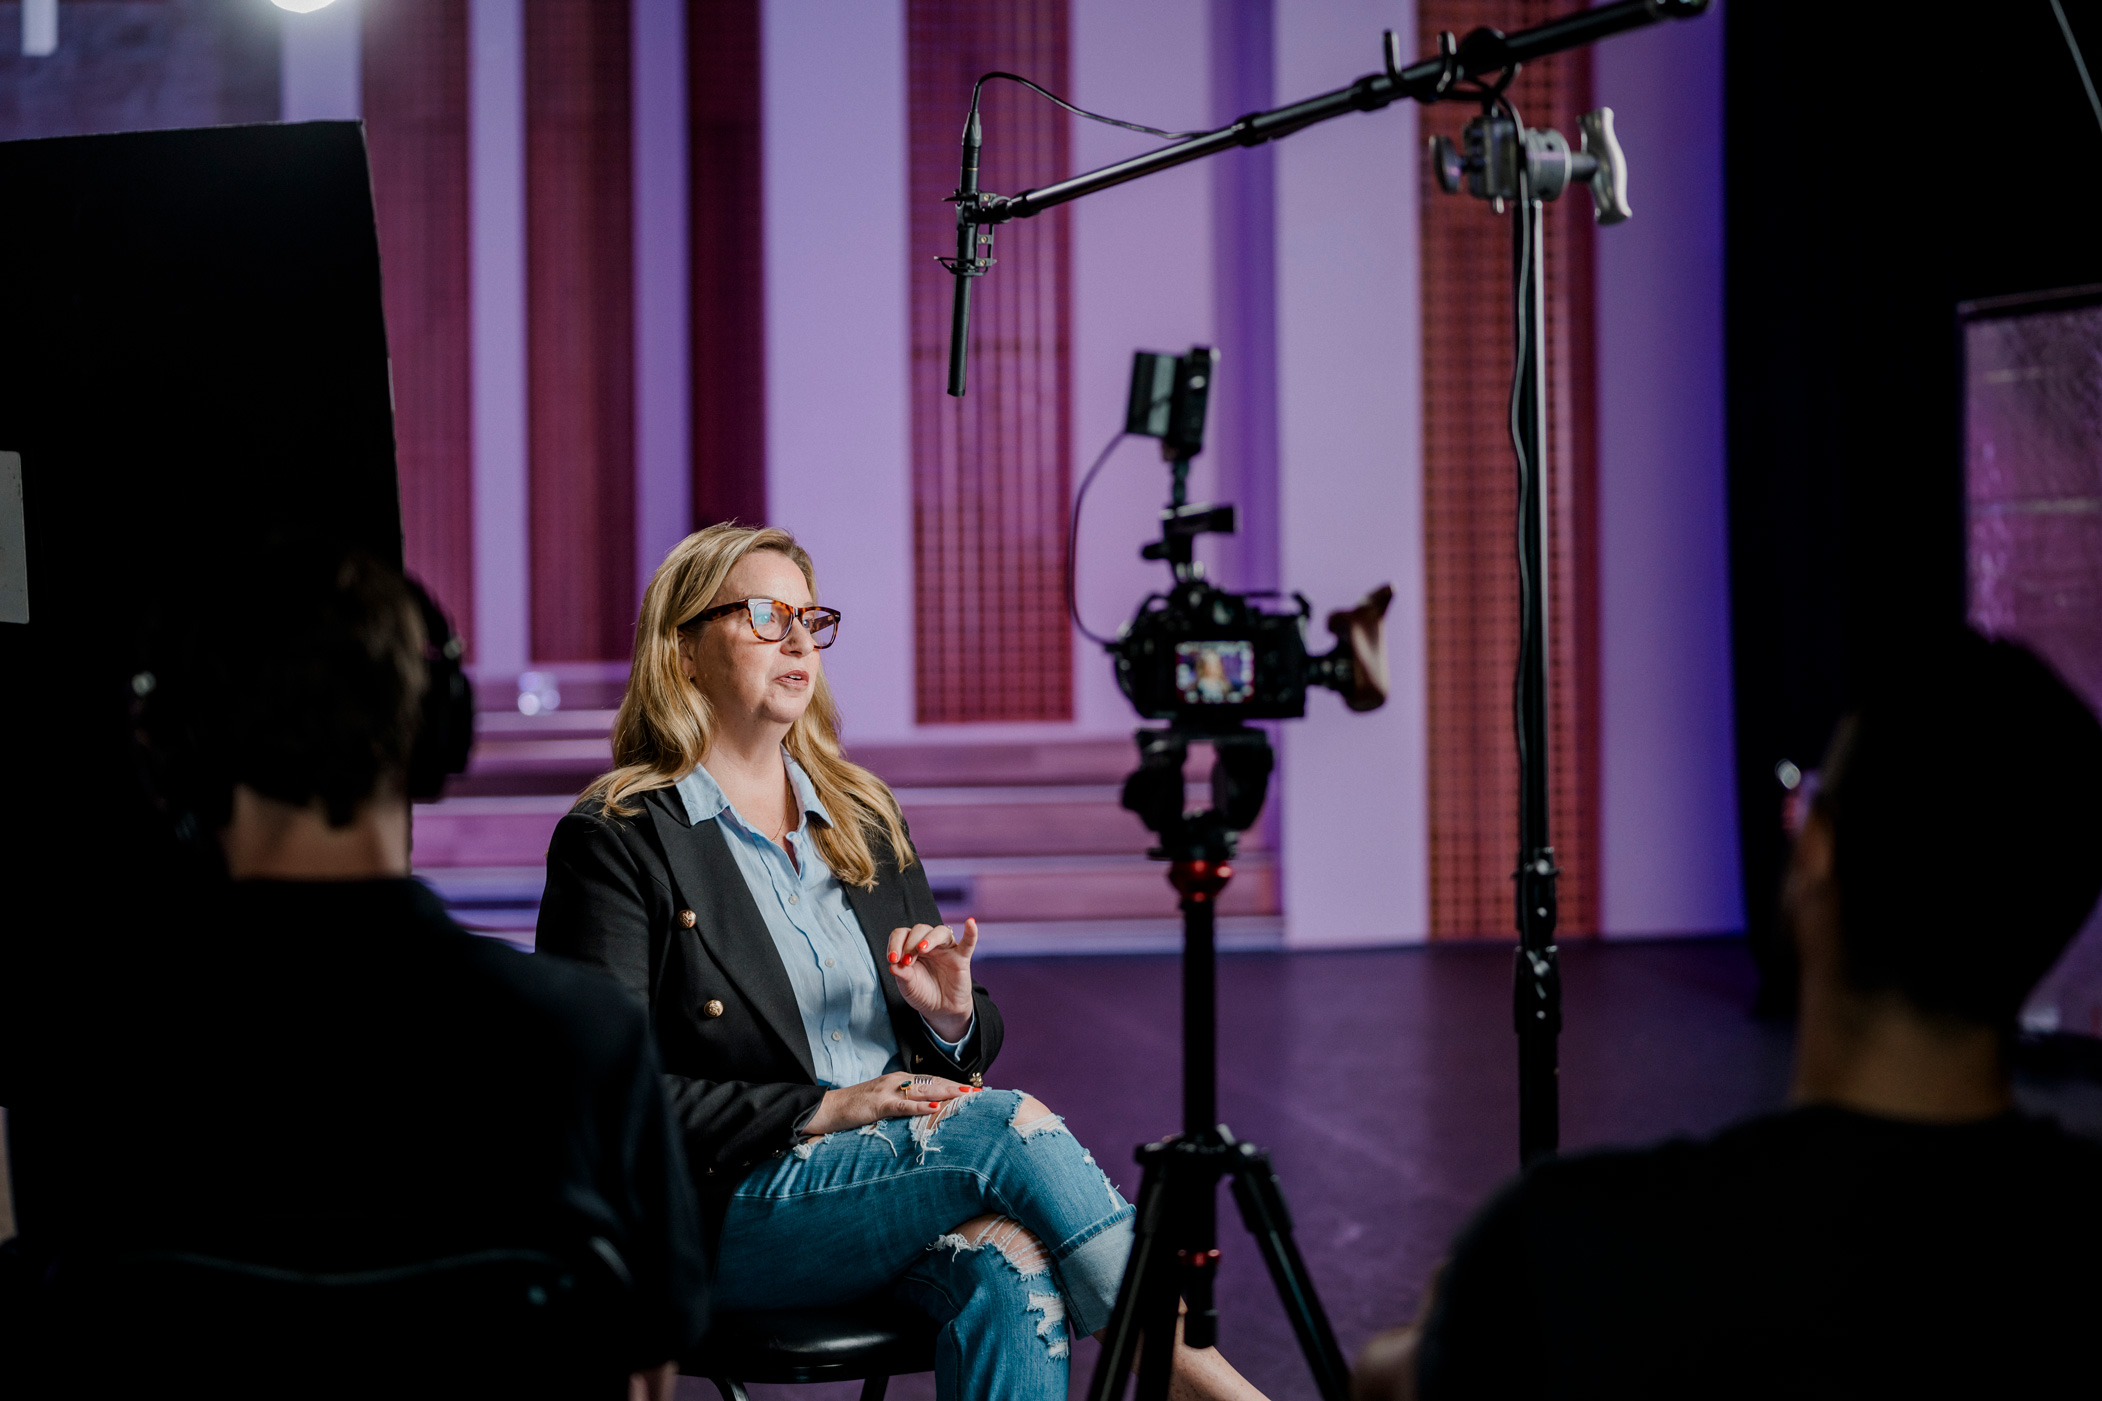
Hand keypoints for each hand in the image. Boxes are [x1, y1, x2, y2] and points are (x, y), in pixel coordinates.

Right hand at [801, 1071, 973, 1136]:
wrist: (826, 1109)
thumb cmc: (855, 1109)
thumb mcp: (884, 1105)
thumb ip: (903, 1105)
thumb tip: (926, 1112)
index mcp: (900, 1081)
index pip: (932, 1081)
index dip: (953, 1085)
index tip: (974, 1091)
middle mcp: (897, 1081)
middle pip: (933, 1083)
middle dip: (956, 1087)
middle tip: (980, 1092)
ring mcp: (887, 1091)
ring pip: (923, 1090)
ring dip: (946, 1093)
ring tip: (967, 1095)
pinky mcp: (878, 1104)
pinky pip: (903, 1105)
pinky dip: (921, 1106)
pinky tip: (936, 1107)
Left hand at [888, 917, 978, 1043]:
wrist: (941, 1009)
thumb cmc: (923, 993)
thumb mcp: (908, 987)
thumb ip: (902, 976)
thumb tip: (892, 966)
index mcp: (912, 947)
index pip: (902, 934)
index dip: (895, 944)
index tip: (892, 959)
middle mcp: (929, 944)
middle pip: (919, 929)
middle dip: (910, 943)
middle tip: (907, 961)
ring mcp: (946, 949)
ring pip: (940, 932)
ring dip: (930, 938)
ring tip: (921, 949)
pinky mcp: (961, 958)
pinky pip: (968, 943)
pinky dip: (970, 933)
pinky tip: (970, 923)